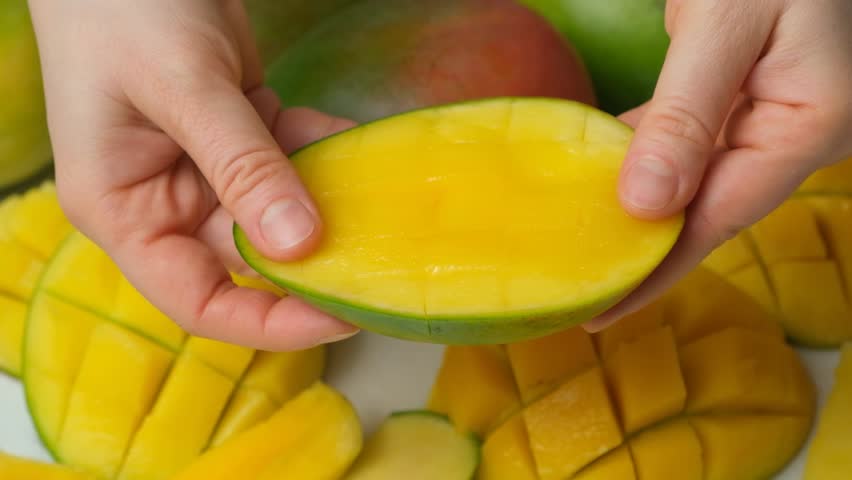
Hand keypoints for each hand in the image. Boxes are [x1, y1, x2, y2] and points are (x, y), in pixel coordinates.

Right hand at [28, 0, 359, 349]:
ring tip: (381, 202)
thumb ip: (241, 166)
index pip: (197, 299)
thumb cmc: (123, 11)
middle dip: (312, 261)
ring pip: (278, 208)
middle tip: (378, 259)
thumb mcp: (183, 88)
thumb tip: (298, 242)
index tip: (336, 316)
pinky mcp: (240, 134)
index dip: (266, 322)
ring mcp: (206, 168)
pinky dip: (323, 149)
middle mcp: (166, 201)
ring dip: (327, 202)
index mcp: (125, 212)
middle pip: (247, 260)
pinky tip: (357, 139)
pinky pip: (290, 157)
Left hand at [586, 0, 851, 329]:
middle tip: (578, 285)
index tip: (602, 312)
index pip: (719, 219)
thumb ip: (687, 113)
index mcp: (806, 128)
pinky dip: (641, 158)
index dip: (658, 270)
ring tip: (579, 241)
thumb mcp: (729, 22)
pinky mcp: (738, 99)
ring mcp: (765, 117)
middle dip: (642, 248)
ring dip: (636, 207)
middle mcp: (789, 134)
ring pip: (692, 180)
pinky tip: (598, 171)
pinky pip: (686, 143)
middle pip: (705, 210)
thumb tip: (645, 203)